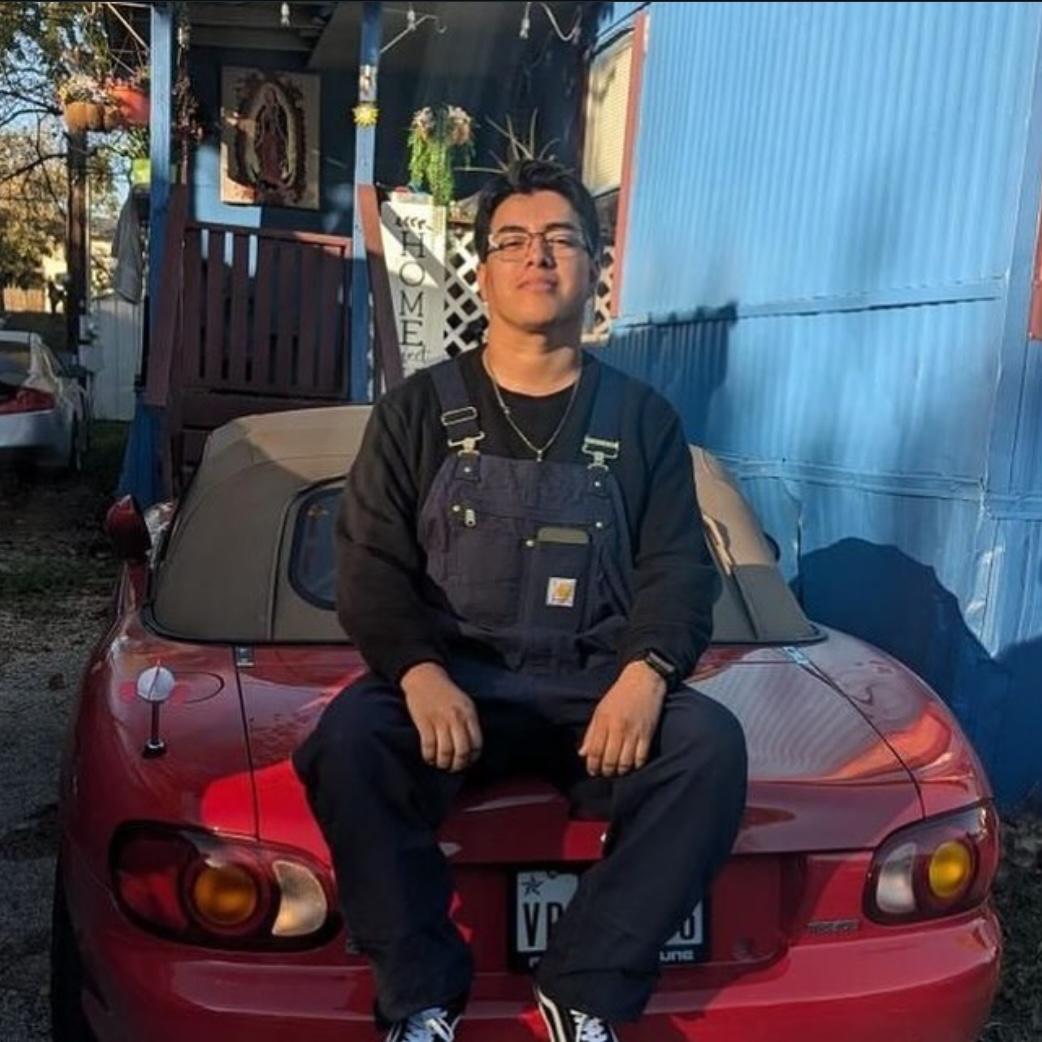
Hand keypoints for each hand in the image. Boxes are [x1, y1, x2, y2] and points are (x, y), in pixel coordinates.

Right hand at [399, 662, 482, 771]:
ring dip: (443, 763)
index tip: (467, 762)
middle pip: (462, 751)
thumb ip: (469, 722)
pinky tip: (429, 758)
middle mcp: (456, 718)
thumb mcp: (464, 703)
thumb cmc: (446, 692)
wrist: (425, 677)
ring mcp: (440, 720)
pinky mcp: (424, 722)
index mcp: (469, 713)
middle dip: (458, 764)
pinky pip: (428, 746)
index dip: (473, 757)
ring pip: (445, 751)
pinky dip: (429, 756)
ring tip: (441, 764)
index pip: (477, 743)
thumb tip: (472, 746)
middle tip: (453, 768)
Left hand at [579, 661, 666, 776]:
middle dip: (606, 771)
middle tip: (606, 773)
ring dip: (621, 770)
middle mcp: (618, 727)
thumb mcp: (601, 710)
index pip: (595, 751)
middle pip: (609, 760)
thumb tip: (582, 754)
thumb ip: (591, 733)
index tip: (593, 771)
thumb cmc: (620, 695)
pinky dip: (636, 765)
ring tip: (618, 770)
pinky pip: (641, 757)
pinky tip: (633, 764)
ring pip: (626, 762)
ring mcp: (634, 731)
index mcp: (604, 720)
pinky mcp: (648, 733)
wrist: (643, 680)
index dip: (592, 765)